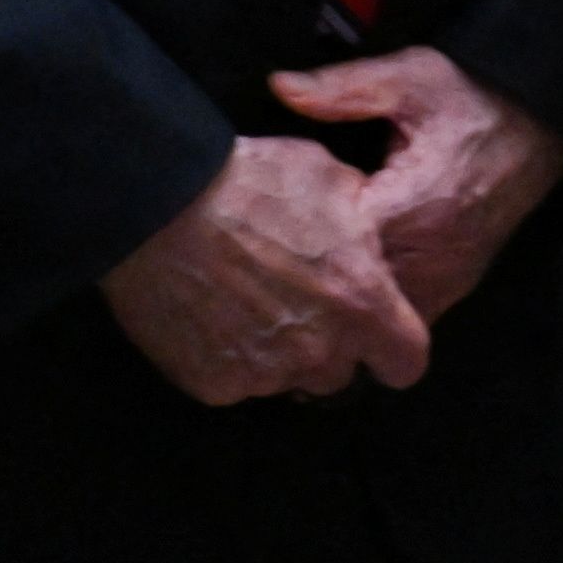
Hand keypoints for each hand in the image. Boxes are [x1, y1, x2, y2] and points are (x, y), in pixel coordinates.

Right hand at [98, 135, 434, 403]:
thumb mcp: (326, 176)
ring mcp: (267, 376)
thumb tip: (368, 237)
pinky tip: (207, 314)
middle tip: (291, 301)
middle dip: (326, 345)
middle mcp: (321, 351)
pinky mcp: (215, 385)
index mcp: (361, 303)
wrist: (155, 202)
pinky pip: (234, 382)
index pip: (406, 362)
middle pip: (340, 374)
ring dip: (276, 352)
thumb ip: (361, 220)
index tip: (371, 331)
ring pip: (286, 379)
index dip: (391, 347)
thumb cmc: (246, 181)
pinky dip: (225, 357)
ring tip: (242, 302)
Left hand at [269, 47, 562, 322]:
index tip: (273, 213)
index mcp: (415, 204)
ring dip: (343, 295)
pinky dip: (374, 306)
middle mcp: (432, 254)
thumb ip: (343, 88)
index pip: (340, 243)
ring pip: (379, 312)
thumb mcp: (408, 75)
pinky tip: (346, 280)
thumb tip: (279, 86)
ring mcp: (446, 277)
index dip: (300, 231)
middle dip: (313, 272)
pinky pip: (406, 315)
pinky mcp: (455, 285)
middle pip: (354, 288)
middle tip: (274, 249)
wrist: (537, 127)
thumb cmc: (469, 98)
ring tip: (302, 270)